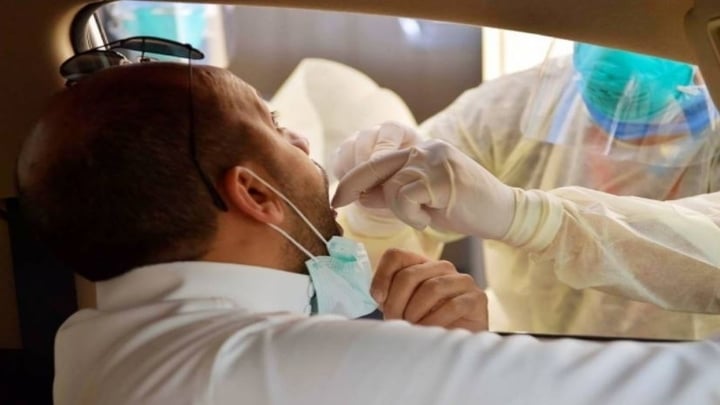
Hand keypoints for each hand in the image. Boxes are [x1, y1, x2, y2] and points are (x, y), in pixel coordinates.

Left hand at [332, 139, 515, 239]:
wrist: (502, 212)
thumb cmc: (462, 207)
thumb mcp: (422, 198)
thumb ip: (392, 193)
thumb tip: (359, 194)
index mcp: (420, 148)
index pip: (377, 158)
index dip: (353, 176)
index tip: (338, 195)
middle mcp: (425, 147)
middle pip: (375, 164)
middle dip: (353, 185)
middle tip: (338, 203)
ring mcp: (434, 159)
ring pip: (391, 186)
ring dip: (402, 211)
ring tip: (424, 216)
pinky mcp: (442, 177)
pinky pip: (406, 198)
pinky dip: (412, 216)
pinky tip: (432, 218)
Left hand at [372, 248, 487, 331]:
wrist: (457, 344)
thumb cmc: (426, 324)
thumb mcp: (401, 308)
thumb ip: (388, 297)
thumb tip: (378, 295)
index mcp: (420, 265)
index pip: (396, 256)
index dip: (382, 276)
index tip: (378, 299)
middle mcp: (441, 267)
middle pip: (409, 274)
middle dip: (396, 302)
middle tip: (395, 321)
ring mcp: (461, 280)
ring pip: (431, 288)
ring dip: (415, 312)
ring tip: (412, 327)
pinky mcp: (477, 297)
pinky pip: (452, 305)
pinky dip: (435, 321)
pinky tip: (429, 331)